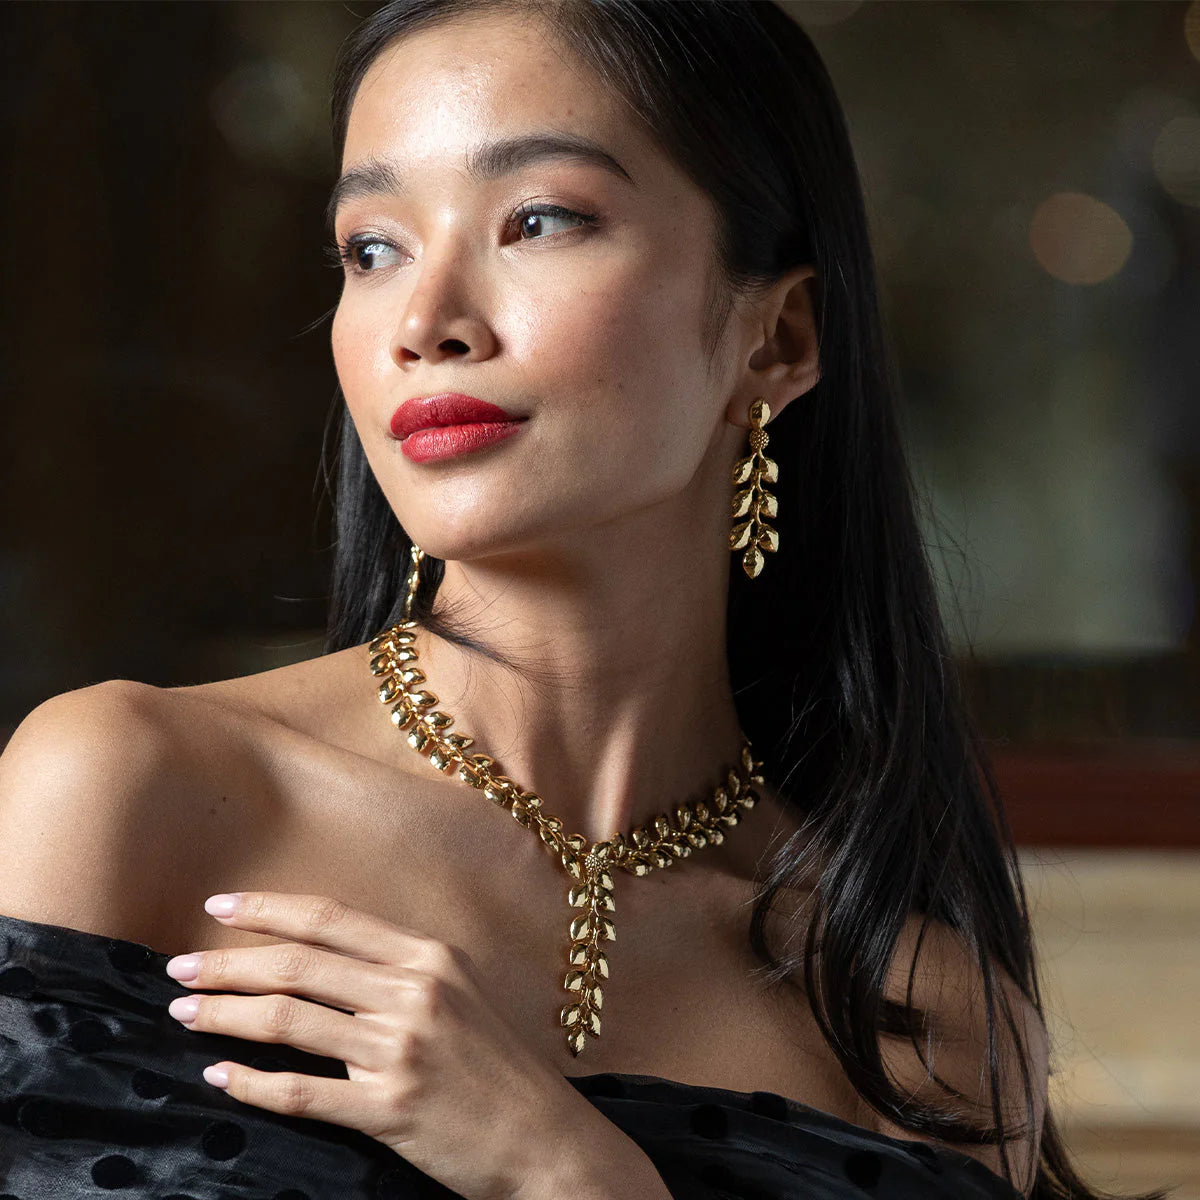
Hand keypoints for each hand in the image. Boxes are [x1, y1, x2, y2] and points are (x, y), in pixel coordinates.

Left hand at [163, 890, 615, 1199]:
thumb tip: (321, 957)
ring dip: (225, 1015)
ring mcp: (402, 1049)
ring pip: (290, 1020)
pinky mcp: (391, 1107)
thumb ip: (397, 970)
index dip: (268, 910)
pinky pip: (302, 1092)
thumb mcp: (459, 993)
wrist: (543, 1136)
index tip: (220, 908)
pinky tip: (219, 1079)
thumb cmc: (497, 1065)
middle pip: (298, 964)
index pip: (330, 919)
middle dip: (228, 963)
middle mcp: (414, 992)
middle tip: (180, 968)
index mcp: (429, 956)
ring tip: (184, 1014)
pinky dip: (252, 1083)